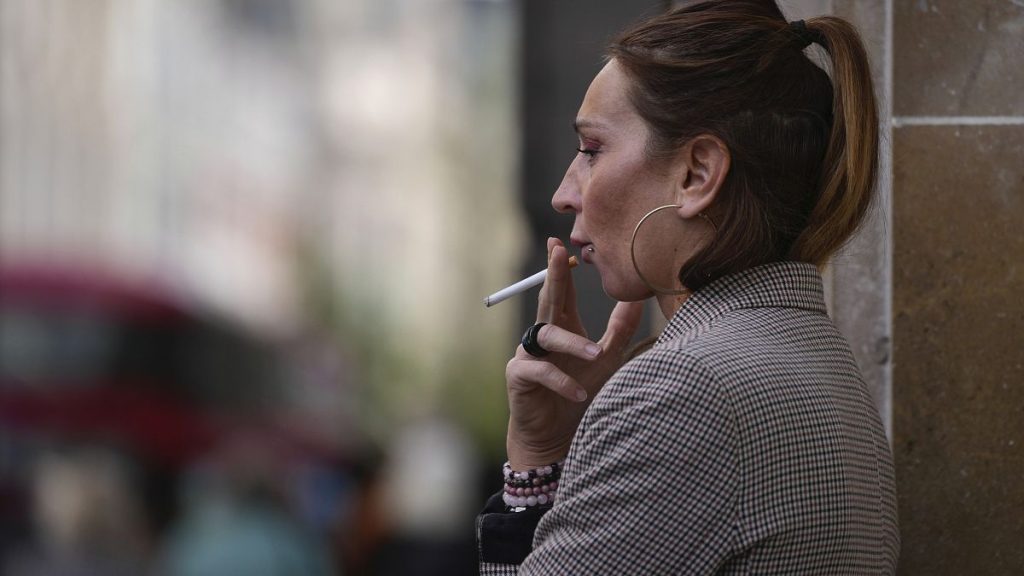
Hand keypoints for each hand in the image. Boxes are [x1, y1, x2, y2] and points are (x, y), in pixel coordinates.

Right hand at [505, 238, 643, 469]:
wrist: (556, 436)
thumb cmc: (579, 394)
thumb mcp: (606, 360)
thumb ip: (620, 330)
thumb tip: (638, 298)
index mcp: (562, 326)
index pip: (562, 291)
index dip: (561, 267)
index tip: (560, 242)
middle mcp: (543, 334)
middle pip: (548, 298)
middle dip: (553, 275)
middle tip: (558, 253)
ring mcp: (528, 353)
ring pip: (547, 335)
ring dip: (572, 344)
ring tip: (595, 355)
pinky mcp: (519, 376)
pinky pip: (540, 371)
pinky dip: (561, 381)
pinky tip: (579, 395)